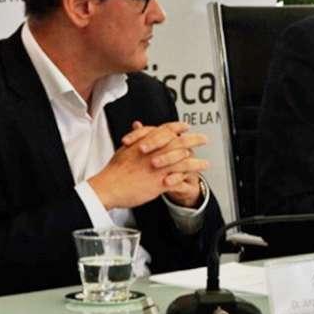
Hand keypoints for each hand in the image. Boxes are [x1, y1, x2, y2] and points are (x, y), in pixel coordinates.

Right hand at [88, 122, 208, 209]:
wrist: (107, 187)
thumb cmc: (114, 171)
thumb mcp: (125, 150)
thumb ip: (136, 139)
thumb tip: (139, 127)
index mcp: (146, 143)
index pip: (166, 129)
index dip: (178, 127)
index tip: (185, 126)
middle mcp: (154, 152)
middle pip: (180, 142)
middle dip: (194, 140)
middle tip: (203, 139)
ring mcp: (159, 167)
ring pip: (183, 160)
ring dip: (197, 161)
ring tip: (205, 163)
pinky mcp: (160, 181)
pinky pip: (180, 176)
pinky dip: (191, 175)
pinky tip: (196, 176)